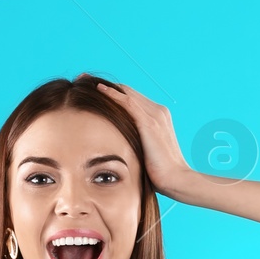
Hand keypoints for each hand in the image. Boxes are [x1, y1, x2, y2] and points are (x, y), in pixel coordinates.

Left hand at [87, 77, 197, 199]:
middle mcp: (157, 111)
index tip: (92, 90)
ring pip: (126, 92)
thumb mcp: (145, 152)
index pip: (131, 98)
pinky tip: (98, 90)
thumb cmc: (160, 173)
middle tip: (82, 78)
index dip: (112, 92)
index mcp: (158, 116)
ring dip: (103, 85)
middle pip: (127, 91)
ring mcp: (155, 114)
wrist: (176, 180)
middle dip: (104, 84)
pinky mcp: (150, 122)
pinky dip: (112, 94)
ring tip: (84, 79)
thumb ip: (134, 143)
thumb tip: (116, 148)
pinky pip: (128, 102)